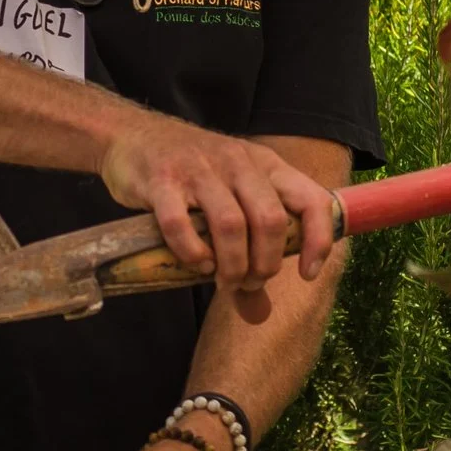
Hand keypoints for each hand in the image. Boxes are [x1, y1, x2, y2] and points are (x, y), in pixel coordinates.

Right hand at [99, 110, 336, 301]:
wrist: (132, 134)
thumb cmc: (190, 176)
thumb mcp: (230, 200)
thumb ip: (248, 255)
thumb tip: (259, 316)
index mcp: (265, 164)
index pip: (311, 199)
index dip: (318, 240)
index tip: (307, 274)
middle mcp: (237, 162)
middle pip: (270, 219)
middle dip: (264, 264)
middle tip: (248, 283)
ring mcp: (198, 169)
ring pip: (230, 224)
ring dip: (231, 264)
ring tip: (223, 280)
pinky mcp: (161, 180)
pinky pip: (180, 223)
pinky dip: (191, 253)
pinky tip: (196, 262)